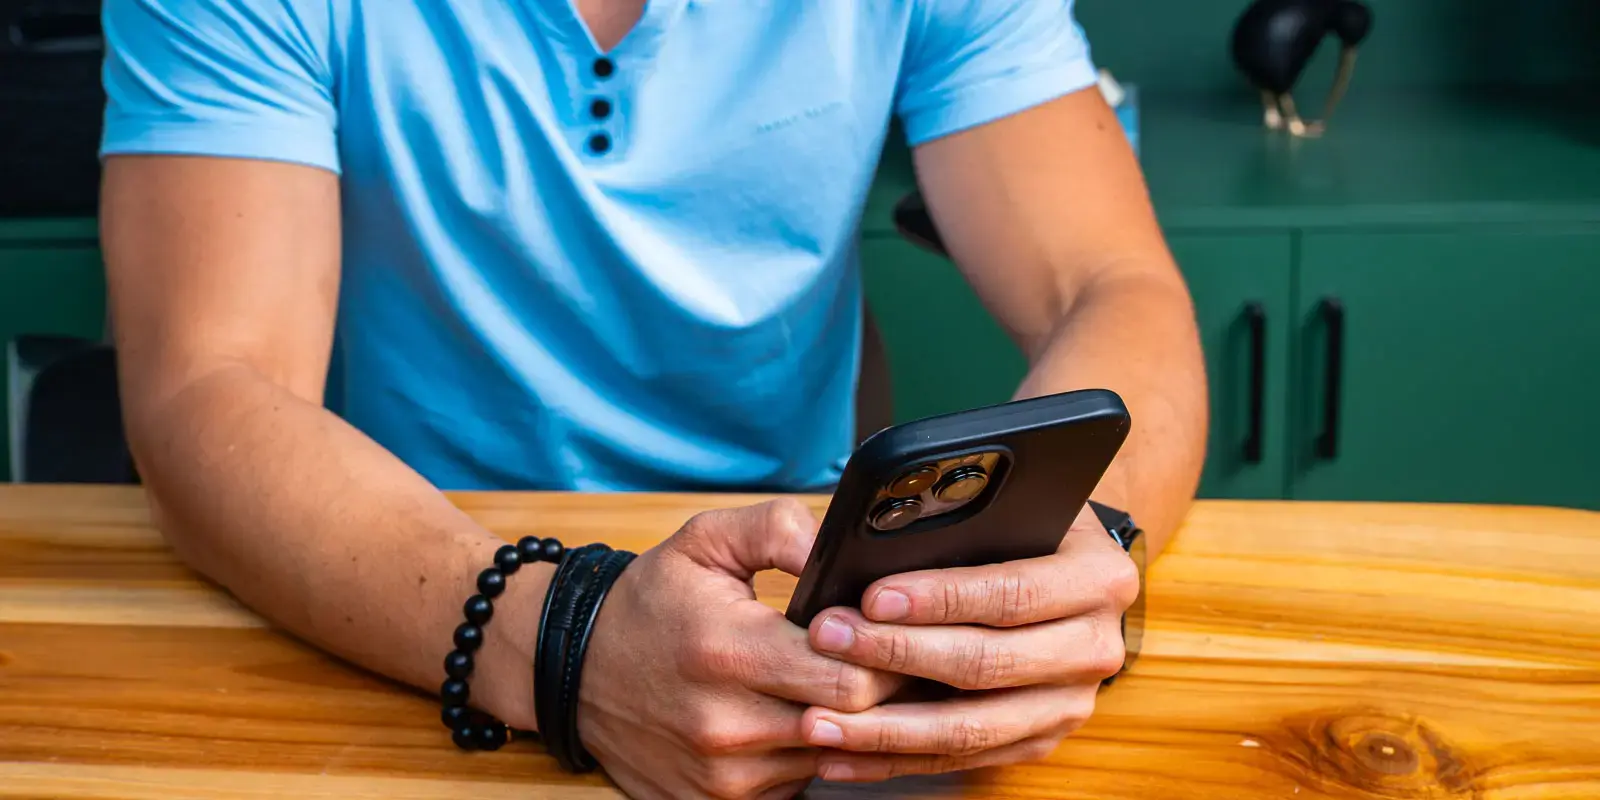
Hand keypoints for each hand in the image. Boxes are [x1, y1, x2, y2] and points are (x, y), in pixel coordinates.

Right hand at [577, 499, 908, 799]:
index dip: (880, 651)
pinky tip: (795, 717)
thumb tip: (836, 551)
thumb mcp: (706, 541)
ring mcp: (722, 776)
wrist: (577, 670)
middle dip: (877, 688)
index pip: (850, 675)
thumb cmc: (651, 602)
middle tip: (879, 657)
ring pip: (829, 759)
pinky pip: (796, 785)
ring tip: (834, 684)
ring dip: (843, 724)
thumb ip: (779, 530)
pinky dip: (807, 755)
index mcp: (727, 651)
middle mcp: (725, 725)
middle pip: (851, 723)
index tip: (879, 629)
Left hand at [799, 504, 1139, 781]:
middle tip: (828, 641)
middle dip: (898, 655)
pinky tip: (839, 755)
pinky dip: (894, 760)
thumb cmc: (1021, 530)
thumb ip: (953, 519)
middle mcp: (1095, 646)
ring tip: (818, 721)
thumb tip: (872, 536)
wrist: (1064, 578)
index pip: (1012, 593)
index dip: (941, 598)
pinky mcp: (1040, 739)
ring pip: (972, 728)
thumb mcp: (1009, 505)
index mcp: (1098, 578)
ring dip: (885, 729)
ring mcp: (1070, 702)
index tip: (872, 598)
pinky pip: (960, 759)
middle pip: (988, 663)